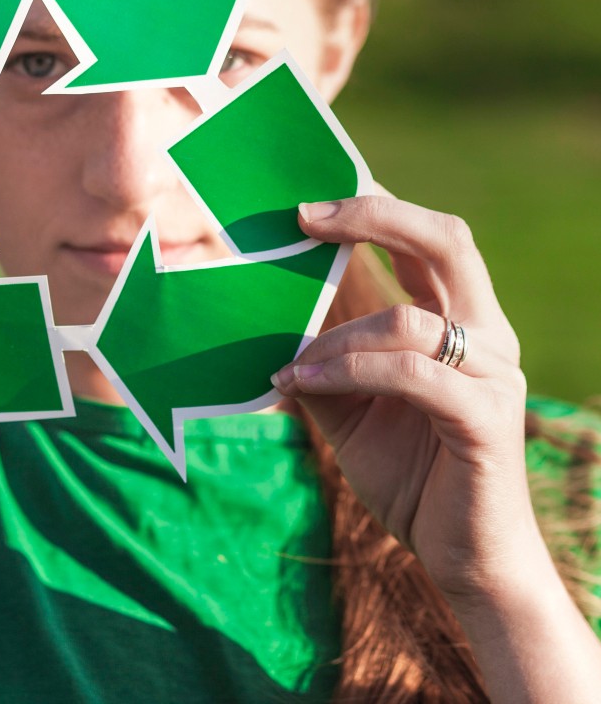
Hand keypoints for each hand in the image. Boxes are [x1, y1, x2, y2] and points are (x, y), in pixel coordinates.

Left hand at [271, 193, 530, 602]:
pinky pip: (411, 373)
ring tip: (289, 364)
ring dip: (334, 338)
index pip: (428, 239)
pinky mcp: (486, 419)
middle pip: (445, 240)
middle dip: (373, 218)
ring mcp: (493, 375)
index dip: (374, 210)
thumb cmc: (407, 471)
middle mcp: (486, 335)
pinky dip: (348, 371)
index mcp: (460, 321)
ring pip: (407, 319)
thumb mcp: (348, 404)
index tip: (308, 205)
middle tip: (305, 217)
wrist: (460, 554)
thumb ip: (322, 357)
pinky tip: (302, 384)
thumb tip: (266, 317)